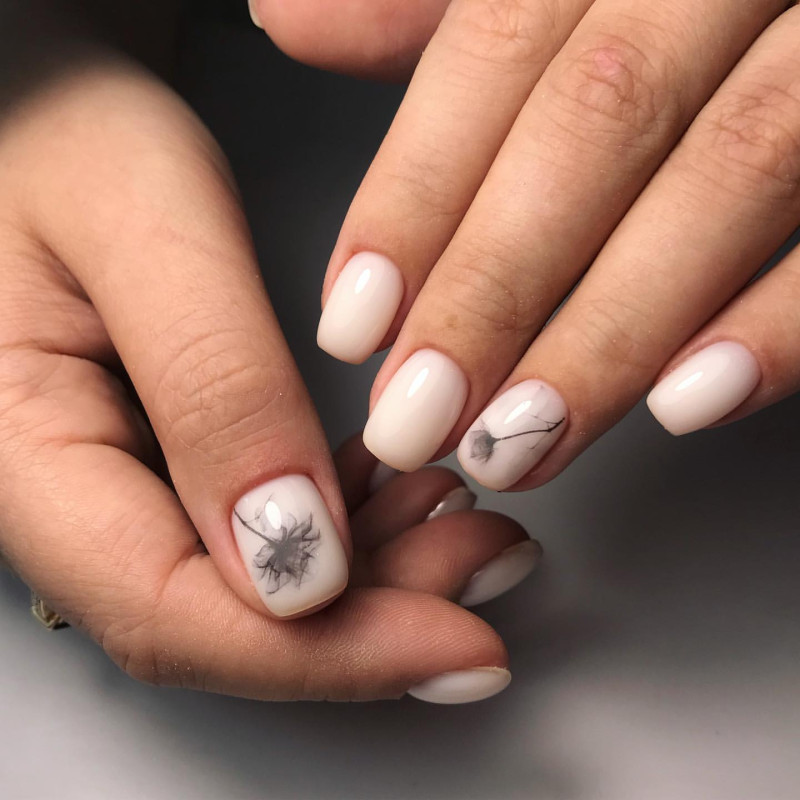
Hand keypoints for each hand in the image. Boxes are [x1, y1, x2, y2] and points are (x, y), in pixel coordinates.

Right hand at [0, 13, 539, 700]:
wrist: (45, 118)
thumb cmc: (65, 134)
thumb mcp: (143, 229)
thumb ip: (213, 389)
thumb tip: (295, 559)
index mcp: (24, 456)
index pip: (172, 615)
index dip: (326, 656)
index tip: (460, 646)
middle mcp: (66, 500)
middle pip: (224, 621)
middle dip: (375, 618)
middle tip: (486, 555)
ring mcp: (118, 489)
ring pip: (255, 590)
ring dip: (378, 574)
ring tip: (465, 515)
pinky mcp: (168, 465)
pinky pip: (264, 533)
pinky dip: (354, 526)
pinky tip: (409, 489)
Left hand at [300, 0, 799, 488]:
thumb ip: (437, 6)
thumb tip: (295, 17)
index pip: (496, 51)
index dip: (414, 195)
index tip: (354, 322)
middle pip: (599, 122)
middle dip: (495, 286)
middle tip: (418, 412)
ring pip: (731, 174)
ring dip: (610, 329)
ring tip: (519, 437)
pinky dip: (784, 321)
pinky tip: (691, 400)